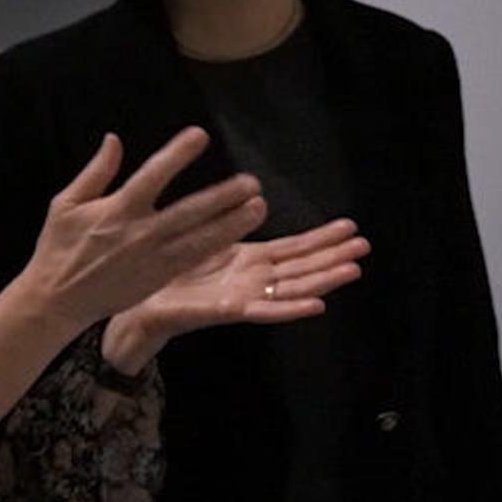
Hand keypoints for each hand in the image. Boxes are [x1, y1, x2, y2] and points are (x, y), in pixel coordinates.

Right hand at [14, 130, 262, 335]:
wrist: (57, 299)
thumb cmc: (59, 247)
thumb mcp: (66, 203)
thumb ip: (95, 171)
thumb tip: (114, 139)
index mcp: (117, 209)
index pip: (153, 175)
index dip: (178, 155)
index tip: (200, 134)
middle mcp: (140, 233)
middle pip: (189, 211)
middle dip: (222, 196)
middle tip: (251, 182)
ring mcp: (152, 258)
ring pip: (200, 239)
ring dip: (232, 224)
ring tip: (259, 208)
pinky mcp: (158, 277)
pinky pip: (194, 260)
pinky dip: (218, 247)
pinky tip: (239, 234)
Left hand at [102, 221, 371, 369]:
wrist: (136, 307)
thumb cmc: (164, 274)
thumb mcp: (197, 236)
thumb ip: (222, 217)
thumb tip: (245, 189)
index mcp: (247, 260)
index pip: (293, 248)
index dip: (322, 237)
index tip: (350, 225)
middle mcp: (252, 280)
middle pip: (302, 267)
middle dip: (334, 256)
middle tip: (365, 245)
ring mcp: (245, 297)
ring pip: (293, 288)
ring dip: (324, 280)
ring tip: (354, 271)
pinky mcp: (230, 312)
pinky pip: (266, 311)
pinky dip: (292, 309)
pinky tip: (317, 304)